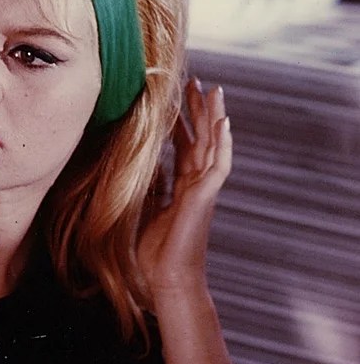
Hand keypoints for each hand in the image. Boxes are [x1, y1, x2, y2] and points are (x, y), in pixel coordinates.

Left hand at [137, 78, 231, 301]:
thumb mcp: (144, 212)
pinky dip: (223, 144)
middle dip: (198, 111)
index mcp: (182, 188)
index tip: (176, 101)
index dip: (182, 124)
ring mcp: (204, 191)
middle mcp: (196, 185)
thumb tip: (139, 168)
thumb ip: (148, 189)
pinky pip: (219, 166)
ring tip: (215, 90)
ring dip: (215, 117)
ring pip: (214, 146)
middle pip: (201, 139)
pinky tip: (224, 123)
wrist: (167, 280)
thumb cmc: (154, 253)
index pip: (185, 148)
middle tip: (196, 82)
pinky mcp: (206, 198)